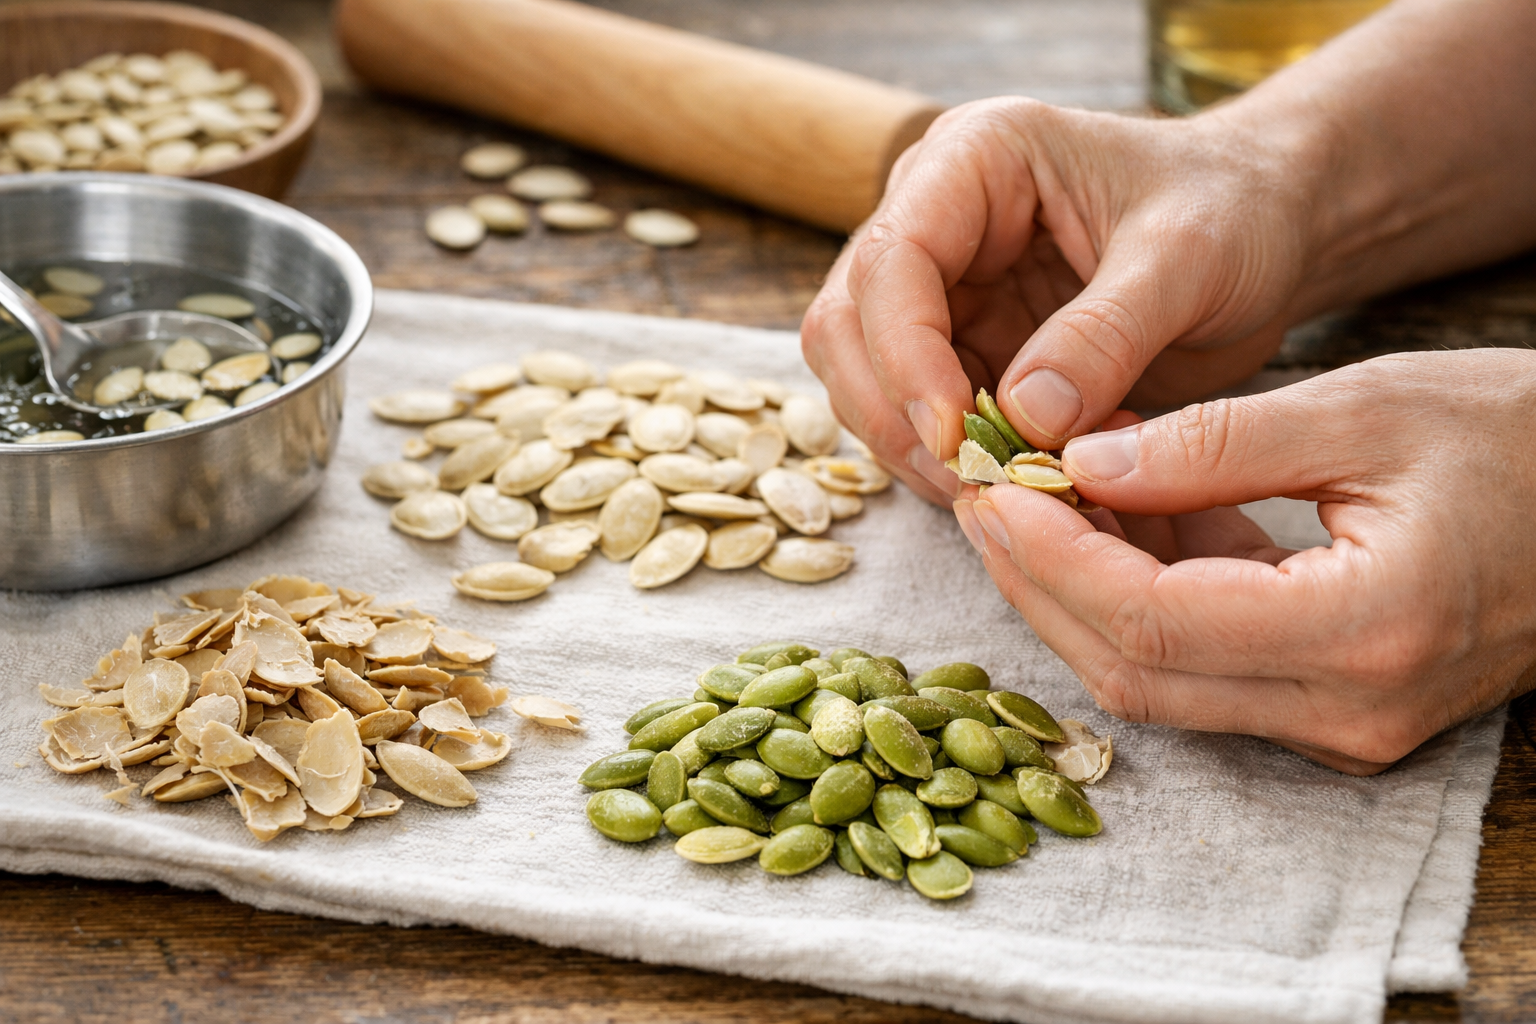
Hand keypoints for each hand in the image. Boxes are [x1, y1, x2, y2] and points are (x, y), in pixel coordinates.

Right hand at [801, 95, 1316, 507]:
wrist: (1267, 229)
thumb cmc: (1236, 210)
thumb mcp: (1190, 258)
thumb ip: (1106, 334)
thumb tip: (1026, 419)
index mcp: (976, 159)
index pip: (891, 259)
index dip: (906, 356)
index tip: (958, 436)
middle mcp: (936, 218)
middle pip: (847, 325)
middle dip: (896, 411)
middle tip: (974, 481)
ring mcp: (941, 287)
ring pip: (864, 378)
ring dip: (915, 446)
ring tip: (1002, 487)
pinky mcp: (961, 348)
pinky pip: (917, 416)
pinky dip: (951, 461)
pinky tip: (1015, 484)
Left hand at [953, 350, 1535, 773]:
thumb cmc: (1520, 438)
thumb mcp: (1366, 408)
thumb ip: (1213, 443)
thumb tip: (1080, 462)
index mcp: (1364, 632)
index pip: (1149, 621)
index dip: (1050, 558)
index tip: (990, 488)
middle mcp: (1348, 710)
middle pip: (1133, 673)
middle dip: (1039, 582)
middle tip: (983, 496)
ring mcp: (1342, 727)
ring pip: (1155, 683)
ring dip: (1076, 595)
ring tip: (1027, 500)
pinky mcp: (1333, 711)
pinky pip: (1199, 672)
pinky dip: (1136, 602)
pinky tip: (1109, 524)